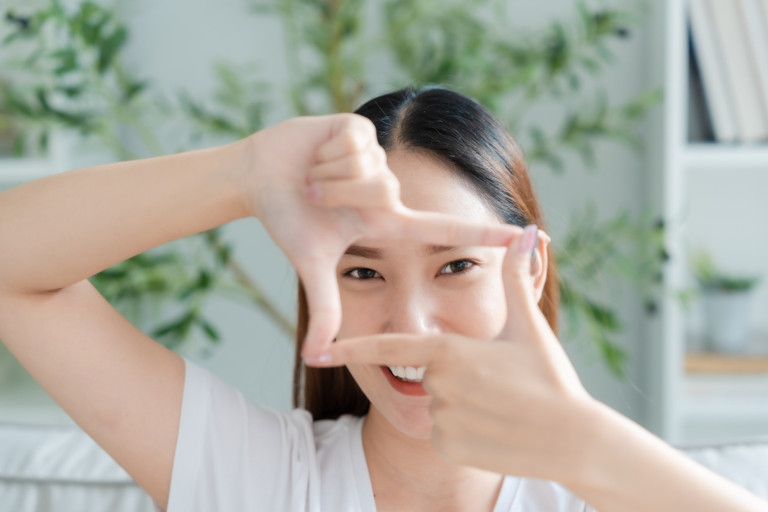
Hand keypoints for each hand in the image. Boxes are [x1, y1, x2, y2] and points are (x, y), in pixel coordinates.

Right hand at [243, 114, 522, 356]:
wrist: (259, 177)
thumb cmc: (290, 218)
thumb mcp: (312, 265)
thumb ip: (325, 309)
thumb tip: (314, 358)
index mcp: (388, 220)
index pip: (445, 230)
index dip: (484, 234)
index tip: (528, 235)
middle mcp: (390, 188)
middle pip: (384, 193)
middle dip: (339, 196)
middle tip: (314, 198)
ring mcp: (378, 156)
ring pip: (368, 168)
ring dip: (328, 178)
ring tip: (313, 178)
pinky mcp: (361, 127)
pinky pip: (354, 144)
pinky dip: (324, 154)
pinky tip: (314, 153)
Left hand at [314, 226, 595, 483]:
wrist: (575, 440)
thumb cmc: (551, 379)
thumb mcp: (528, 327)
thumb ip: (517, 278)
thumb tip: (528, 231)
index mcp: (449, 351)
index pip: (389, 348)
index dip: (352, 348)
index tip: (318, 353)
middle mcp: (438, 385)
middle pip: (430, 374)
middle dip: (457, 374)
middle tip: (498, 382)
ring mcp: (441, 420)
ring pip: (439, 404)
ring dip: (462, 403)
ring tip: (501, 405)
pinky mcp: (448, 448)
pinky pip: (445, 433)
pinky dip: (464, 430)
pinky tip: (494, 428)